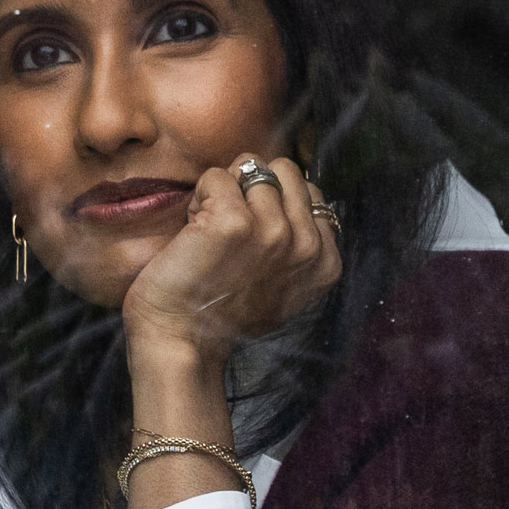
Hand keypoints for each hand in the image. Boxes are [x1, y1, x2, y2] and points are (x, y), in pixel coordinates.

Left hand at [120, 155, 342, 369]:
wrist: (182, 341)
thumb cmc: (224, 313)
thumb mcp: (286, 285)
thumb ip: (302, 243)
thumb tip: (297, 193)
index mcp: (326, 260)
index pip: (309, 190)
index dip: (275, 203)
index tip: (255, 241)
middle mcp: (307, 245)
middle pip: (284, 169)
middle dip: (255, 187)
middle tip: (232, 228)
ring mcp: (275, 231)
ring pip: (251, 168)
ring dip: (225, 192)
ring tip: (212, 232)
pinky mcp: (235, 222)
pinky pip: (216, 176)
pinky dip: (199, 196)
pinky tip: (194, 232)